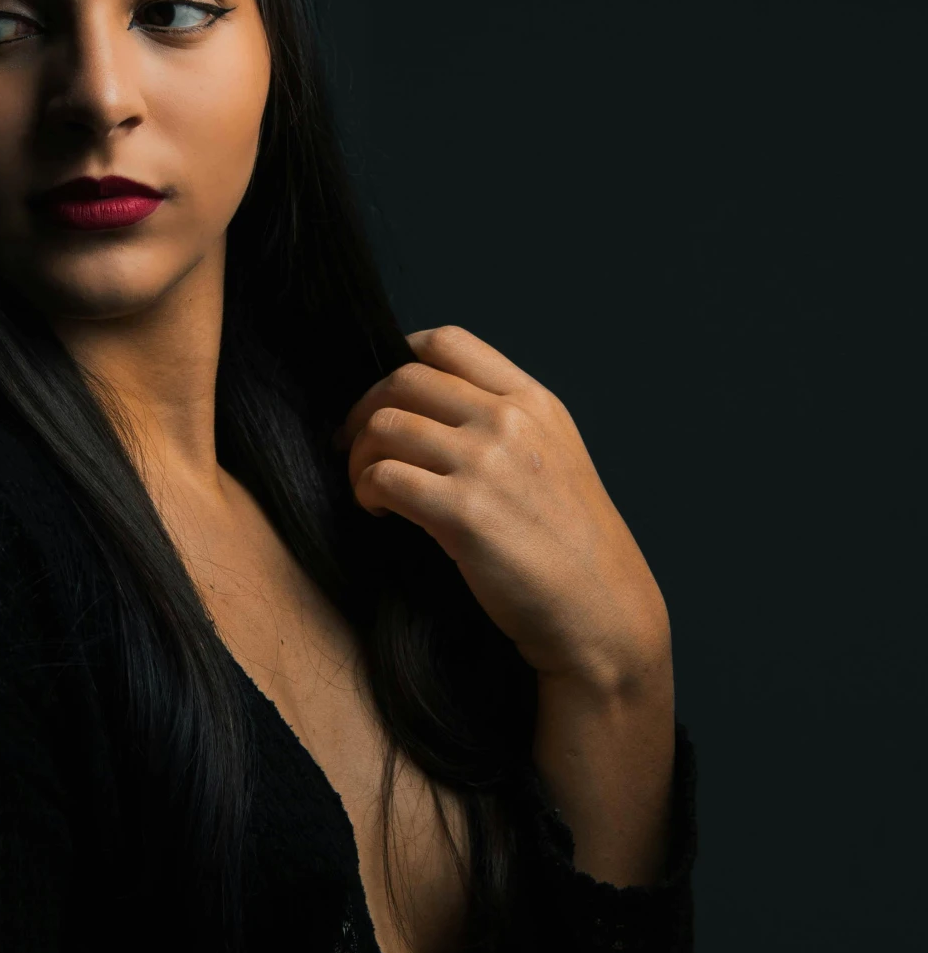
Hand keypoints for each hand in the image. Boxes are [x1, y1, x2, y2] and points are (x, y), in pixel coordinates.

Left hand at [335, 325, 669, 695]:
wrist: (601, 610)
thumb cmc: (572, 544)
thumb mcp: (557, 457)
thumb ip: (507, 424)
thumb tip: (431, 407)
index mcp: (533, 402)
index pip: (447, 342)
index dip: (397, 357)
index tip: (382, 394)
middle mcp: (510, 421)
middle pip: (402, 380)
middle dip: (364, 410)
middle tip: (352, 444)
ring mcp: (486, 464)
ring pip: (384, 425)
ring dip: (359, 456)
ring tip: (367, 486)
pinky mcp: (462, 513)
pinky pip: (383, 477)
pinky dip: (366, 491)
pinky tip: (378, 512)